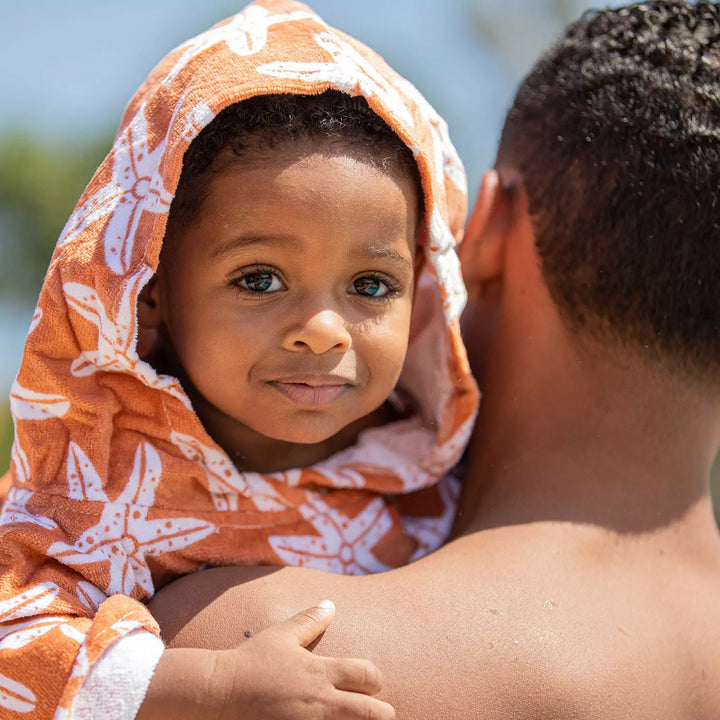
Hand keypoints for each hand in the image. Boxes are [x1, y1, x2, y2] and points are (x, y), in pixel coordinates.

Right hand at [213, 599, 395, 719]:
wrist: (219, 693)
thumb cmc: (251, 662)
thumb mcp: (282, 635)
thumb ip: (310, 621)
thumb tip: (330, 605)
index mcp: (320, 672)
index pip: (367, 675)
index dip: (376, 679)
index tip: (372, 683)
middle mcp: (321, 702)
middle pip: (372, 713)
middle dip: (382, 713)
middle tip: (381, 713)